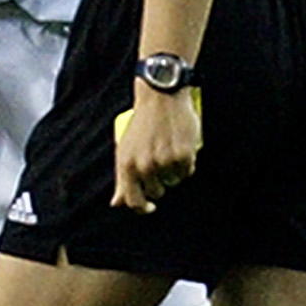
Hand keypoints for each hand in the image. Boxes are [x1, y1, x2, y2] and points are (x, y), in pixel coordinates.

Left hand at [112, 86, 201, 211]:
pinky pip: (187, 171)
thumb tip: (117, 204)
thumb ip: (122, 180)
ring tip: (167, 150)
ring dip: (173, 171)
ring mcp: (164, 161)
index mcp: (126, 165)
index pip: (134, 201)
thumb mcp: (125, 151)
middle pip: (157, 192)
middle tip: (158, 159)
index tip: (150, 207)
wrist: (160, 98)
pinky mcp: (183, 155)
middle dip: (159, 180)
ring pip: (174, 182)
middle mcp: (144, 166)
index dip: (143, 207)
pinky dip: (186, 163)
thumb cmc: (142, 125)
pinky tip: (179, 147)